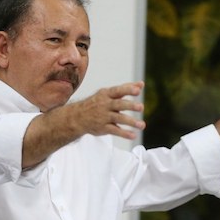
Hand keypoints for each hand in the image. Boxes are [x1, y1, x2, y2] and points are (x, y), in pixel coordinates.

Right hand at [23, 81, 146, 167]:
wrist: (77, 117)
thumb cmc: (97, 103)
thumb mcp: (108, 93)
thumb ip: (126, 89)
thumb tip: (141, 84)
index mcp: (106, 94)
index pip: (118, 91)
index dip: (128, 89)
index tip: (138, 90)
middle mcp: (105, 105)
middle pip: (119, 104)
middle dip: (130, 105)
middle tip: (141, 107)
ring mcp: (104, 117)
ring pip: (118, 118)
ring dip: (130, 122)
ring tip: (142, 125)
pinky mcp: (103, 128)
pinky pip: (114, 131)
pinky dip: (124, 134)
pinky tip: (133, 135)